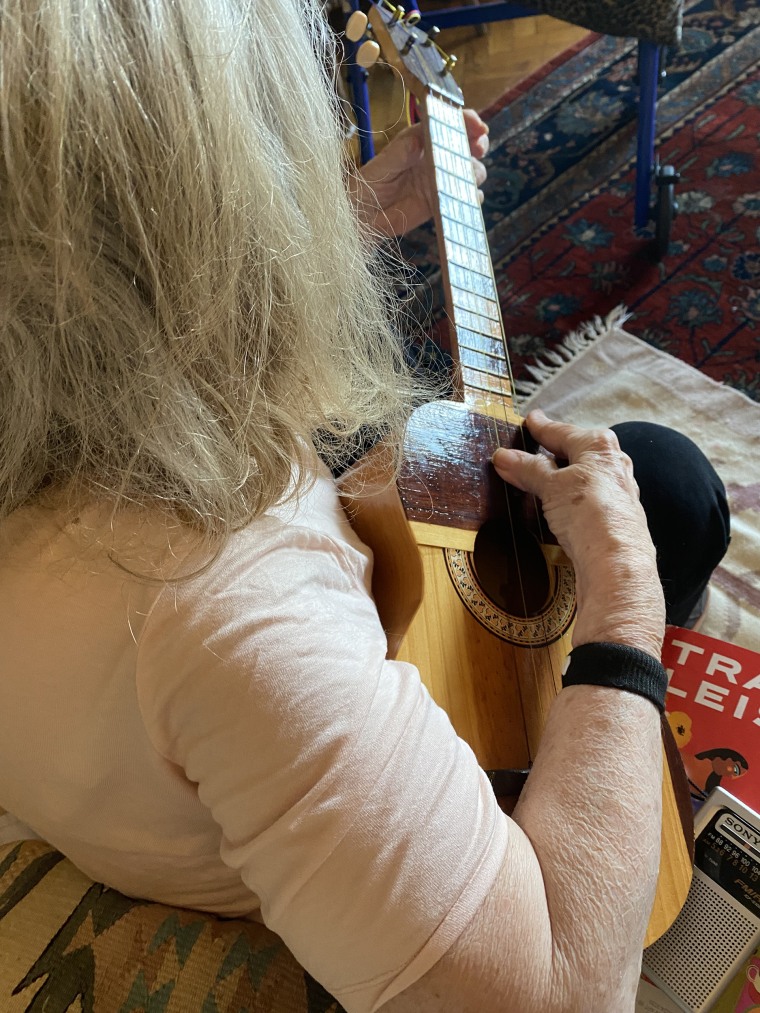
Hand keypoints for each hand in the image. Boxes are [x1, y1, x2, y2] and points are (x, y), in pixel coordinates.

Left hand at [352, 109, 488, 235]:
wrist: (365, 215)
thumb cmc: (370, 184)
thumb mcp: (382, 165)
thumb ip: (400, 153)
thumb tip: (418, 141)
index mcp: (422, 139)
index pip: (449, 123)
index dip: (467, 120)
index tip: (477, 126)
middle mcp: (436, 157)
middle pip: (468, 144)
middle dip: (479, 143)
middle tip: (479, 148)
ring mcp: (442, 179)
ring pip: (472, 170)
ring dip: (476, 171)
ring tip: (469, 177)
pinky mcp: (444, 201)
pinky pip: (466, 197)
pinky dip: (473, 196)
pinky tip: (471, 197)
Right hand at [492, 410, 665, 658]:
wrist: (617, 563)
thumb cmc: (590, 513)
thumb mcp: (551, 485)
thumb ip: (527, 469)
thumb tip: (503, 456)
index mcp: (598, 447)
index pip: (561, 431)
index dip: (541, 427)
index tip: (530, 420)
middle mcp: (613, 465)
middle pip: (574, 453)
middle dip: (550, 453)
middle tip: (528, 450)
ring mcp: (616, 493)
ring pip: (581, 478)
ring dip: (558, 479)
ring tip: (535, 482)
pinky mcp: (613, 519)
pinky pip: (585, 501)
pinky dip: (567, 500)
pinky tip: (557, 509)